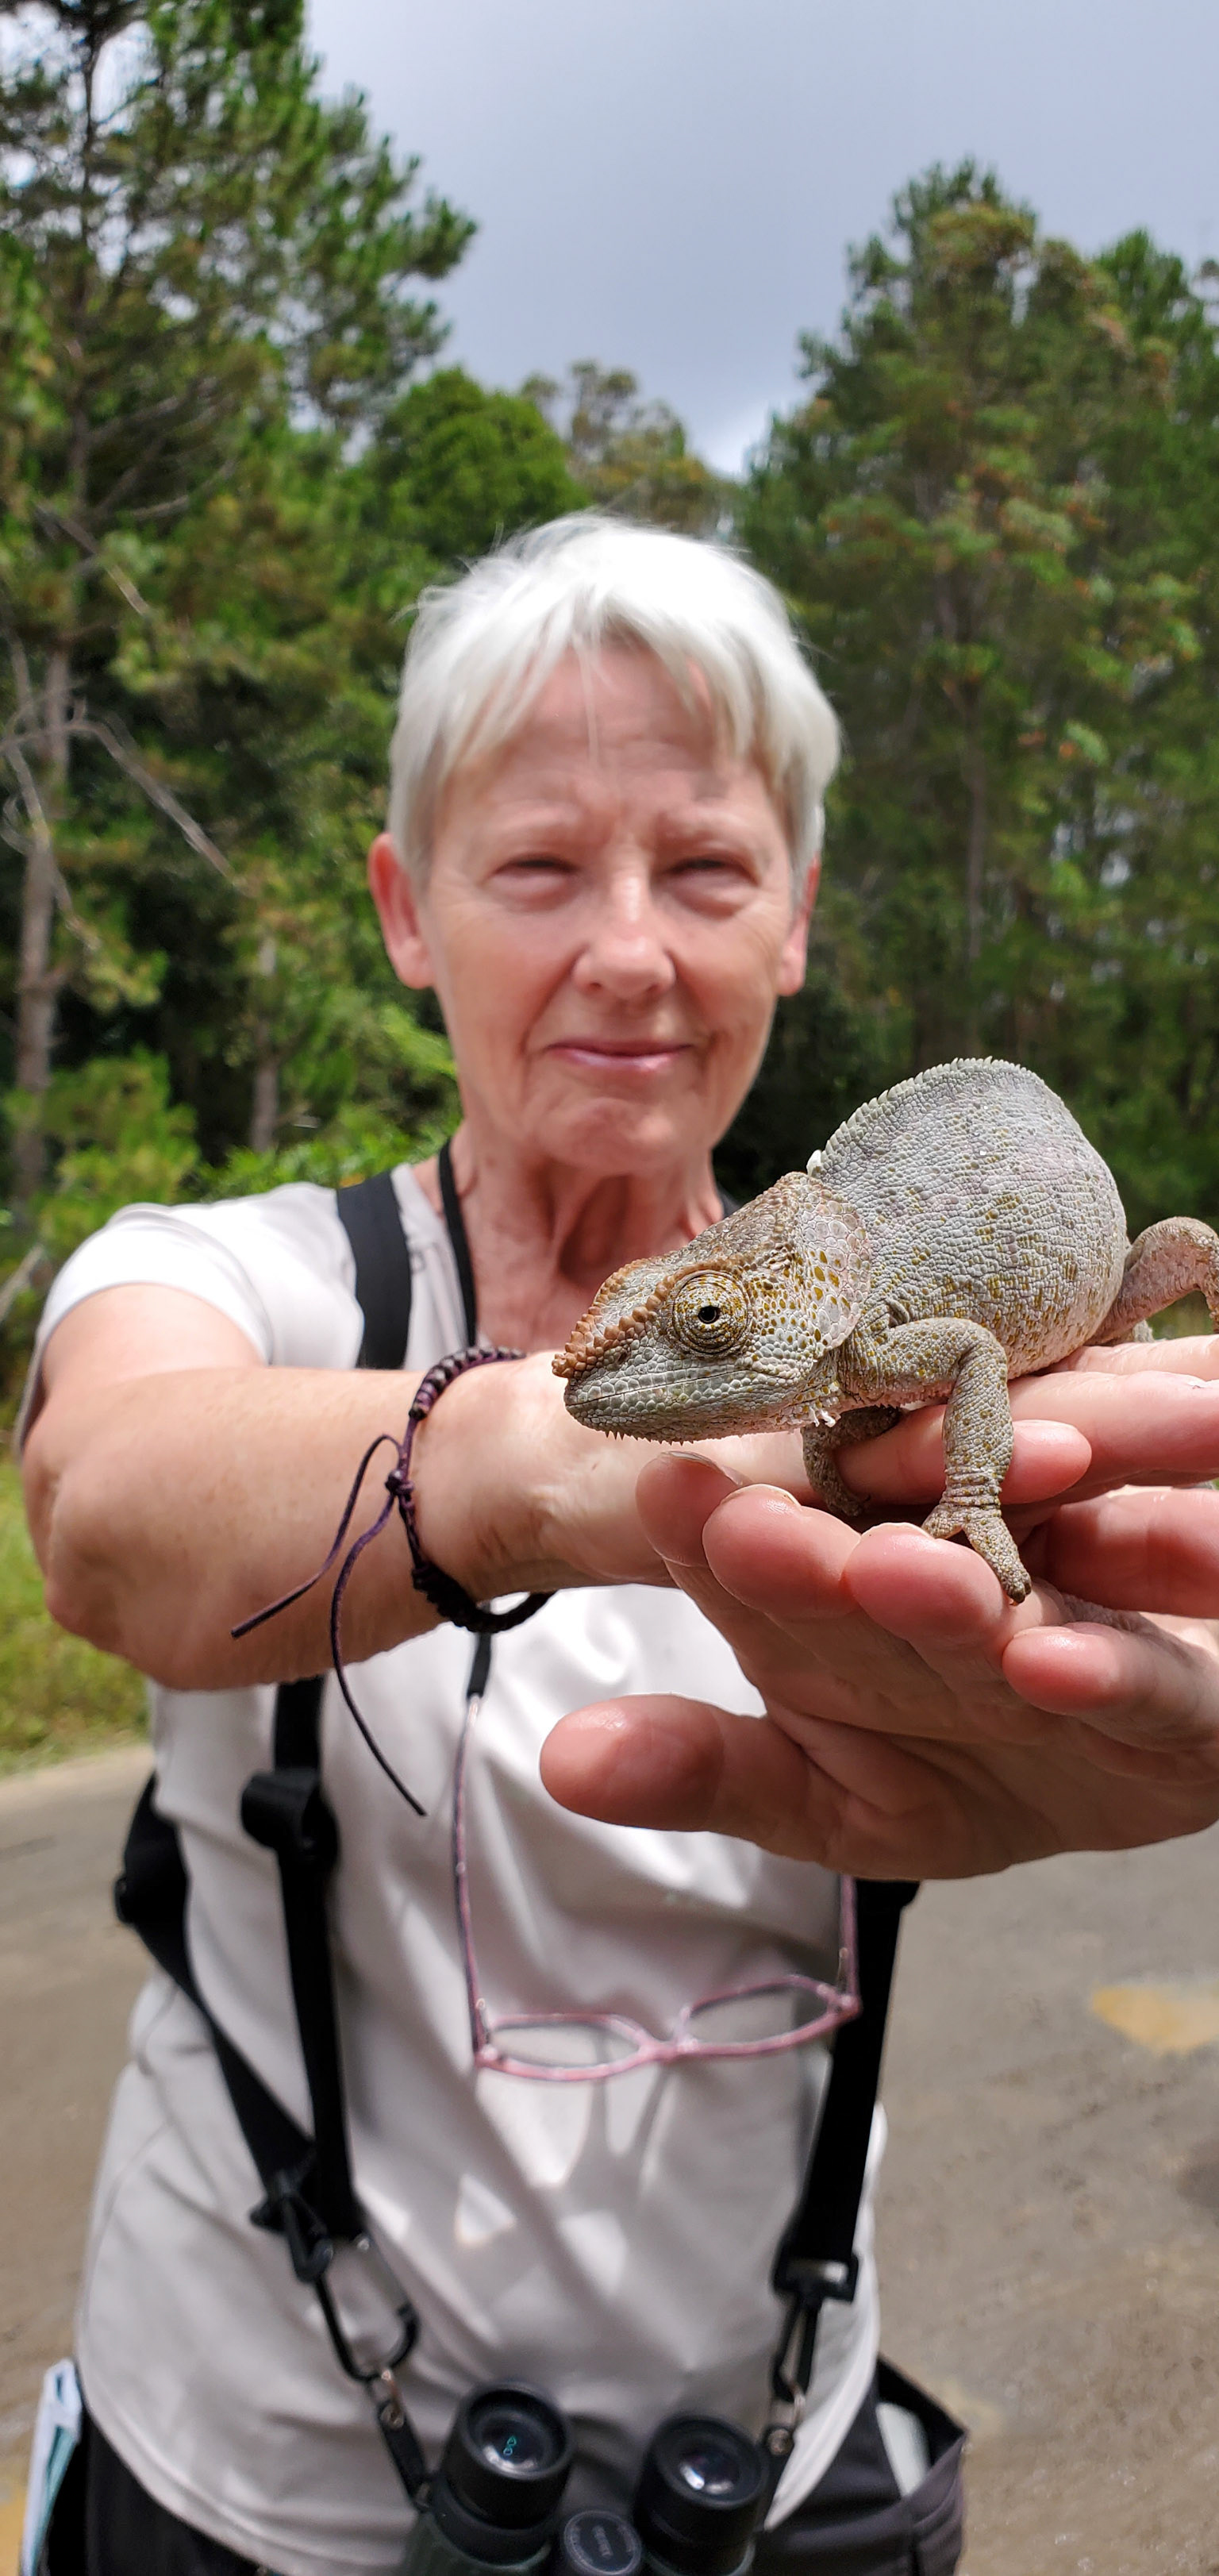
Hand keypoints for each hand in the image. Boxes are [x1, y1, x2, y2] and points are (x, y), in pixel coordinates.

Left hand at [540, 1336, 1218, 1875]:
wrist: (1142, 1788)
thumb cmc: (983, 1768)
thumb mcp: (835, 1793)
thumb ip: (711, 1770)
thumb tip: (562, 1764)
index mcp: (886, 1575)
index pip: (802, 1548)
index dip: (732, 1538)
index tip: (661, 1499)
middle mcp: (995, 1569)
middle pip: (909, 1543)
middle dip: (832, 1546)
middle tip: (749, 1528)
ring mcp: (1101, 1617)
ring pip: (1037, 1575)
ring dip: (970, 1571)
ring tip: (895, 1572)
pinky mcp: (1194, 1703)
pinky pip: (1159, 1681)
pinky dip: (1113, 1665)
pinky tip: (1050, 1659)